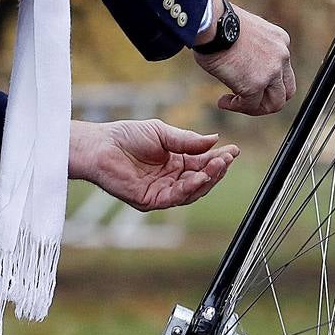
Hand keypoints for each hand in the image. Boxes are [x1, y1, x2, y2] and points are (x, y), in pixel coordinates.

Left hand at [68, 119, 239, 211]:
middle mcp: (171, 179)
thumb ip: (188, 140)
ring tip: (219, 165)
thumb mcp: (163, 133)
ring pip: (192, 191)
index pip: (203, 164)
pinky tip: (200, 176)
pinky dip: (190, 188)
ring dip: (208, 179)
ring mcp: (161, 191)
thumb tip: (215, 140)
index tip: (234, 150)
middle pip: (202, 179)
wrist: (100, 145)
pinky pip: (175, 198)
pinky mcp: (149, 200)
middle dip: (217, 169)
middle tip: (228, 157)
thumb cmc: (126, 136)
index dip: (219, 158)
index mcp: (176, 162)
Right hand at [195, 0, 295, 115]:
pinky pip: (251, 106)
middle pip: (286, 89)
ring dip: (255, 108)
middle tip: (247, 100)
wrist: (211, 22)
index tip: (247, 81)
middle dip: (267, 98)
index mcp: (280, 41)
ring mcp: (271, 71)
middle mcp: (282, 55)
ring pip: (275, 103)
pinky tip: (223, 101)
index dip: (267, 81)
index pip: (283, 70)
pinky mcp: (256, 84)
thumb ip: (254, 49)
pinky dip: (237, 107)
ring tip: (235, 103)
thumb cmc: (219, 24)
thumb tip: (244, 64)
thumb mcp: (247, 32)